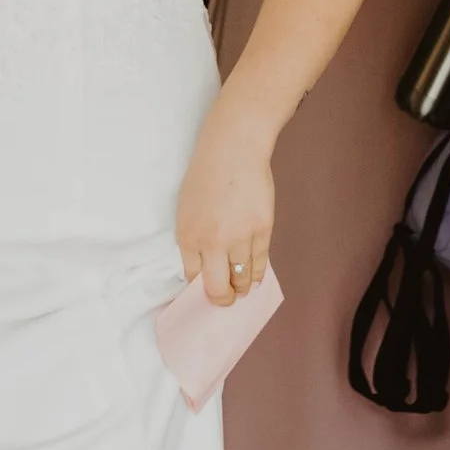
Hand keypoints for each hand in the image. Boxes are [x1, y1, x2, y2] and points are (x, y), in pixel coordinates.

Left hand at [176, 109, 276, 307]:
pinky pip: (260, 264)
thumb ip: (194, 240)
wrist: (234, 150)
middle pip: (217, 289)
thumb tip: (204, 268)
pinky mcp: (263, 230)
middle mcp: (212, 242)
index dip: (200, 290)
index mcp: (187, 236)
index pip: (193, 279)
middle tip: (225, 299)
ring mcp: (239, 238)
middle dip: (222, 300)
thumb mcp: (186, 210)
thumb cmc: (206, 176)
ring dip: (242, 288)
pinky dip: (257, 275)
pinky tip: (254, 277)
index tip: (206, 293)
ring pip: (242, 280)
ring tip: (241, 287)